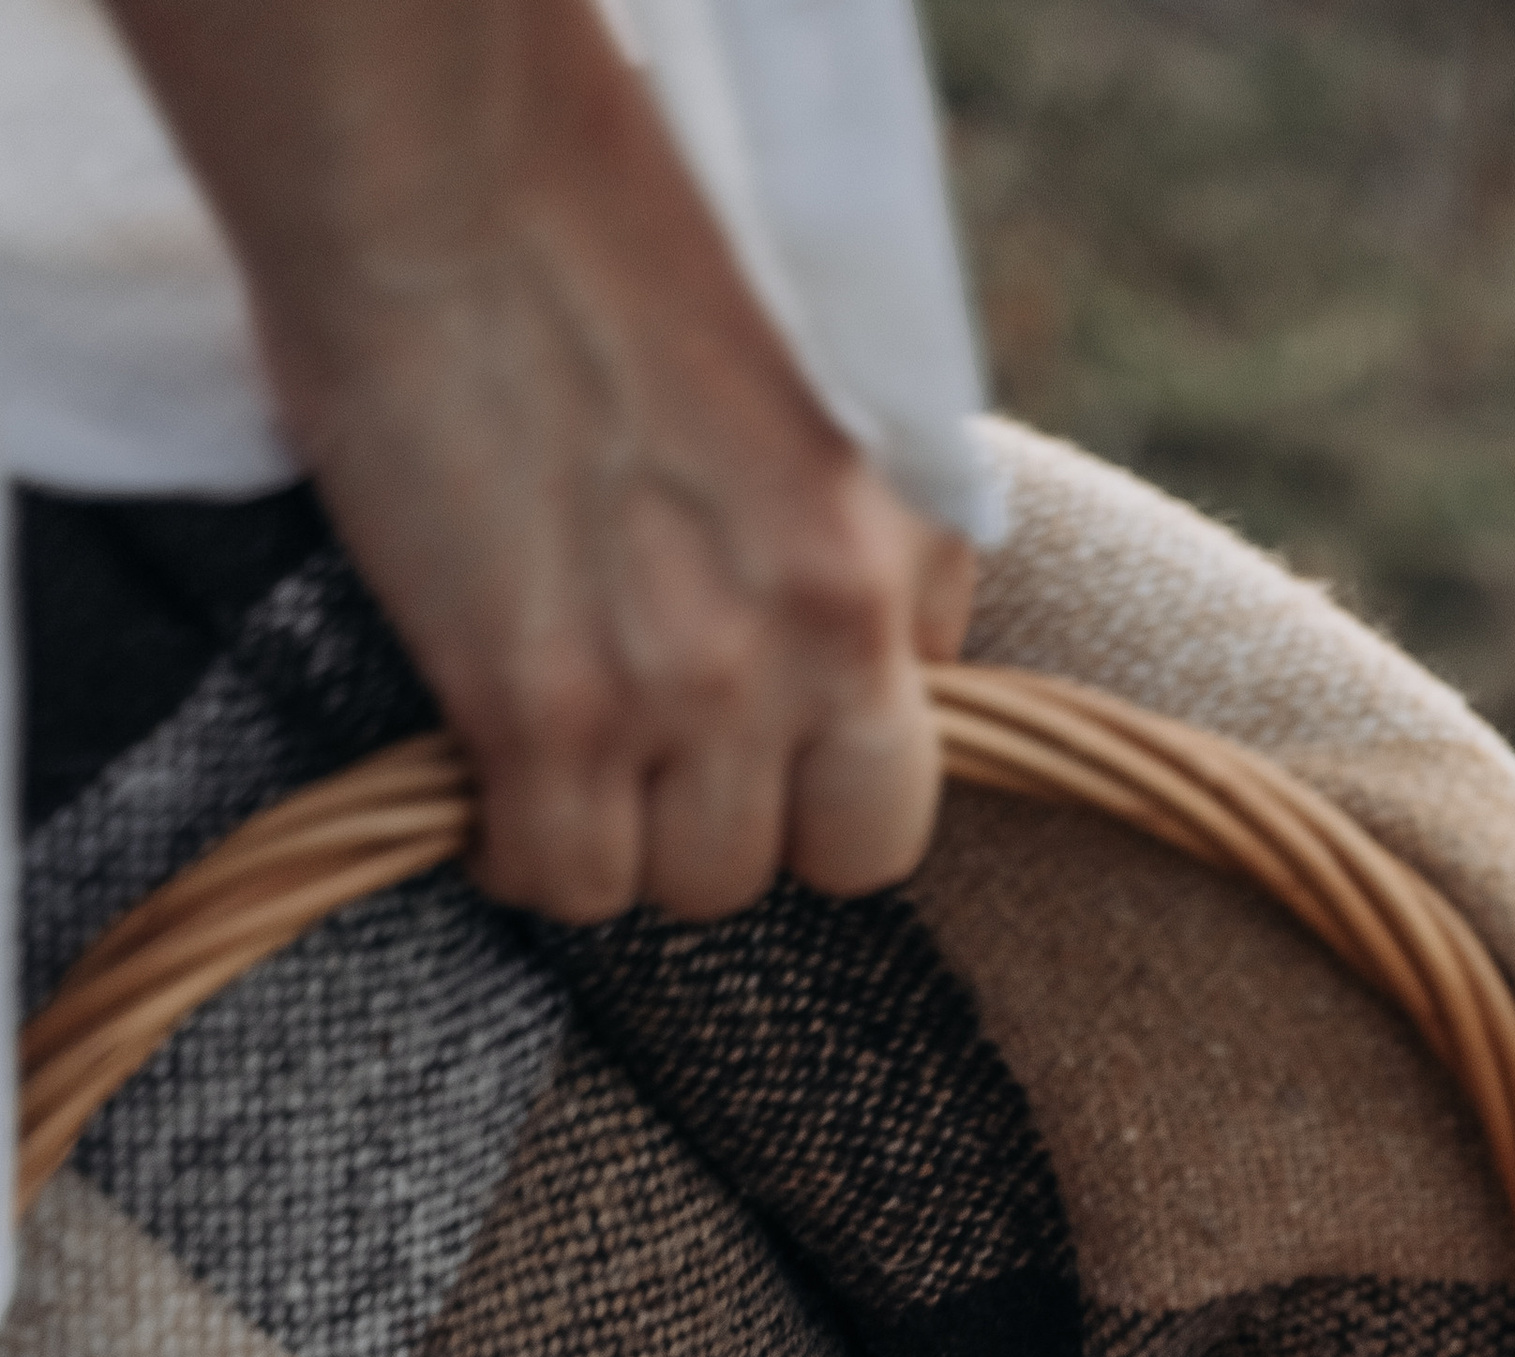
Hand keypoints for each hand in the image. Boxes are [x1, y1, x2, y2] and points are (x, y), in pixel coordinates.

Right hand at [105, 0, 971, 923]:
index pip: (900, 804)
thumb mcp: (834, 395)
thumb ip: (890, 547)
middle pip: (806, 867)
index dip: (818, 786)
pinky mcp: (543, 707)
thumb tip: (918, 667)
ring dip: (619, 836)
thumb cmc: (622, 245)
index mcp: (885, 564)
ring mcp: (681, 685)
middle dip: (733, 825)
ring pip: (680, 887)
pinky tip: (489, 773)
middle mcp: (810, 642)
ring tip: (563, 749)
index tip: (752, 741)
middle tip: (656, 754)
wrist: (452, 167)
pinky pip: (560, 878)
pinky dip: (519, 849)